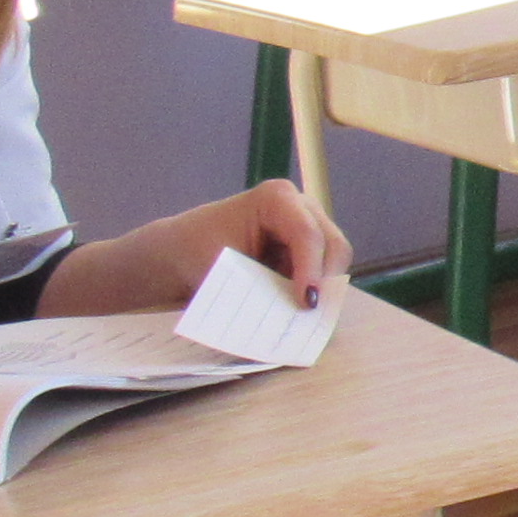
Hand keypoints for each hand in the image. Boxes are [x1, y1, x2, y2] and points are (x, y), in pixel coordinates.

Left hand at [156, 179, 351, 307]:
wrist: (183, 253)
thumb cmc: (196, 253)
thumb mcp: (223, 270)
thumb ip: (259, 291)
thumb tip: (286, 318)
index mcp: (275, 199)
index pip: (307, 234)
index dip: (312, 270)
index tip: (307, 304)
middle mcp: (300, 206)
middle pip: (332, 244)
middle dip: (325, 280)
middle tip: (308, 313)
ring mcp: (308, 225)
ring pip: (334, 260)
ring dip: (322, 287)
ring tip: (300, 311)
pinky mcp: (307, 248)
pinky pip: (325, 270)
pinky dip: (315, 290)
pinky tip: (297, 306)